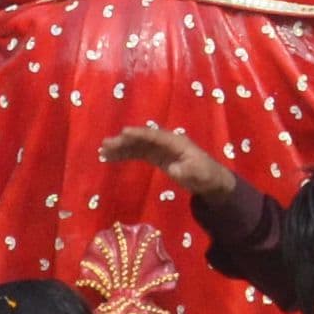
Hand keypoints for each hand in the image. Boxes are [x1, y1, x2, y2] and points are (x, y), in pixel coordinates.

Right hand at [101, 125, 242, 201]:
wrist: (210, 181)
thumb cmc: (206, 176)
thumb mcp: (200, 175)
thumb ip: (188, 171)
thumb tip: (175, 170)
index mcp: (176, 142)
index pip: (155, 136)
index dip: (140, 134)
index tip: (124, 132)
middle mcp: (166, 142)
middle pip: (143, 138)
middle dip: (125, 140)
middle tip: (106, 144)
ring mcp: (160, 149)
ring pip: (138, 145)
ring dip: (121, 147)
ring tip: (102, 151)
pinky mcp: (156, 157)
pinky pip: (138, 153)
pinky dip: (125, 154)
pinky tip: (111, 157)